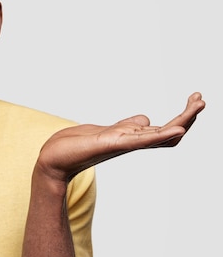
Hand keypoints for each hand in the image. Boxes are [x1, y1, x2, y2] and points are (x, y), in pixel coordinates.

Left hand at [35, 92, 205, 183]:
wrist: (54, 158)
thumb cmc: (78, 145)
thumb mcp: (108, 130)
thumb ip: (129, 126)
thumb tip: (147, 119)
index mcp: (133, 138)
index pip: (166, 129)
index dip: (183, 116)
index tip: (196, 98)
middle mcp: (132, 142)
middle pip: (169, 132)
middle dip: (188, 115)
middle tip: (202, 99)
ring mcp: (123, 143)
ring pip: (159, 135)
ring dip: (180, 121)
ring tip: (197, 107)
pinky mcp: (112, 144)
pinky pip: (140, 141)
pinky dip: (159, 135)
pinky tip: (175, 129)